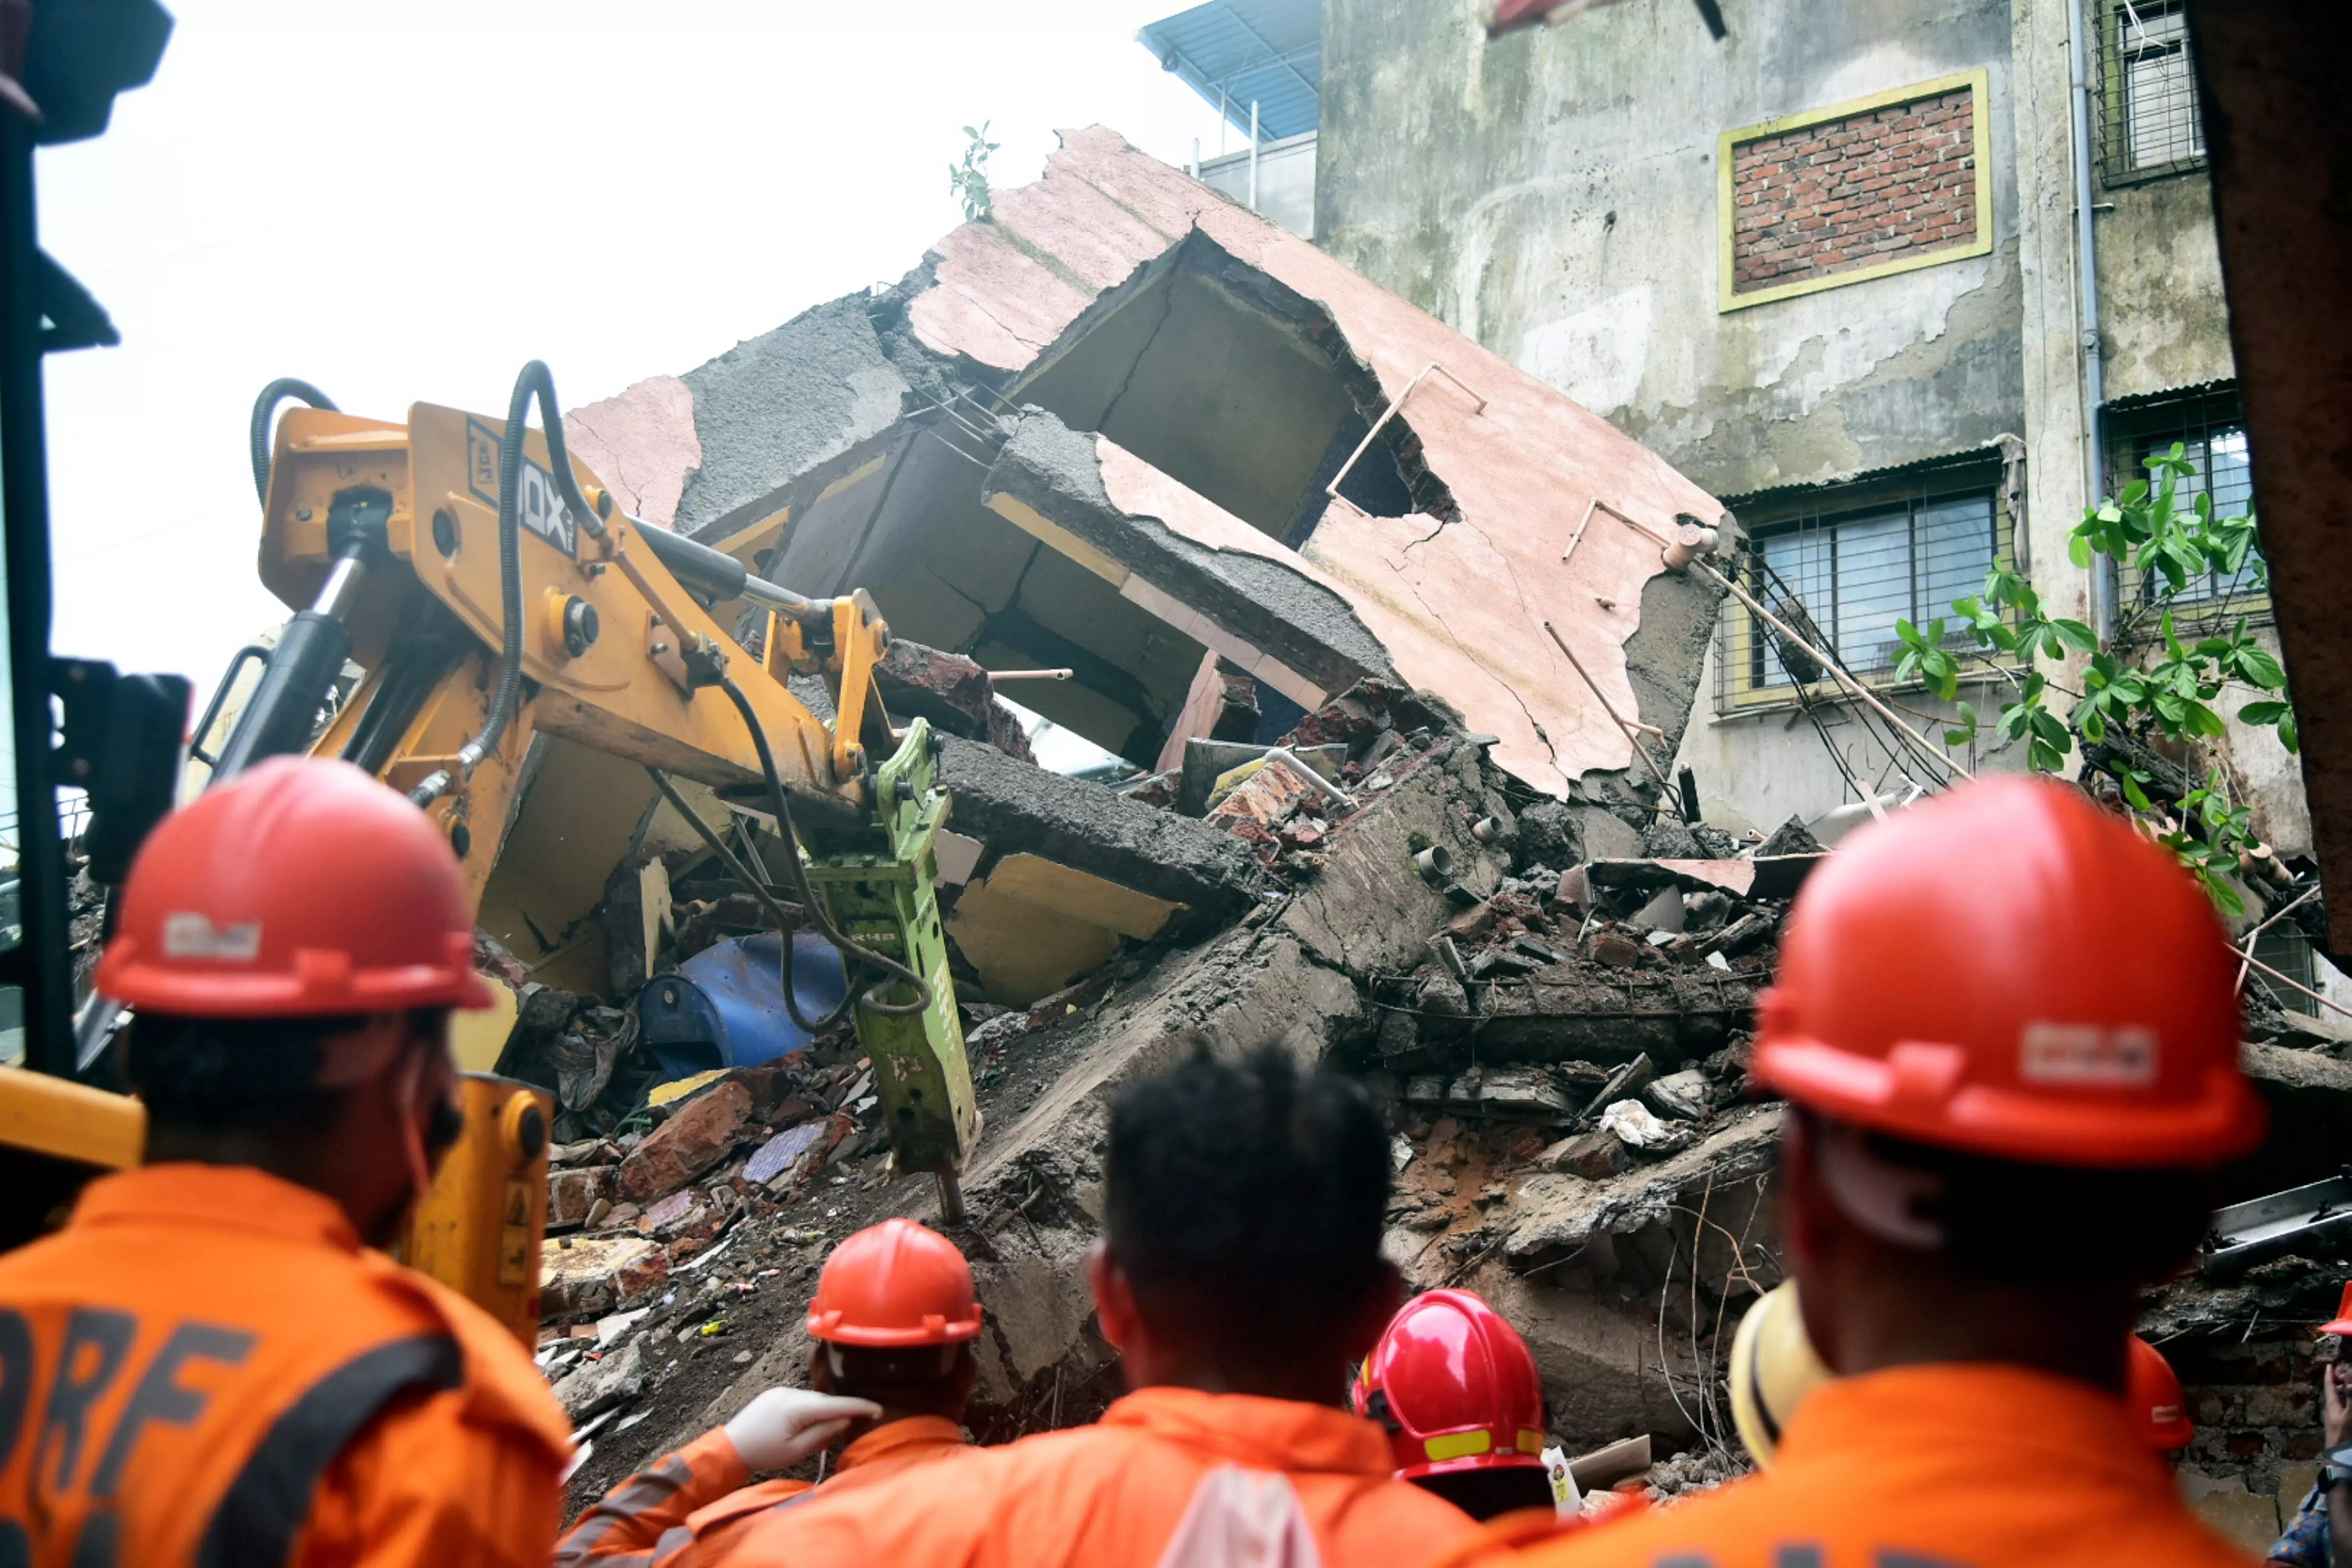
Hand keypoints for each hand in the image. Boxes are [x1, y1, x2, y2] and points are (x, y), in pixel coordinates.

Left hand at [722, 1388, 882, 1471]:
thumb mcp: (796, 1451)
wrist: (730, 1448)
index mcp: (797, 1407)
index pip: (836, 1404)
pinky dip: (807, 1411)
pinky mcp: (774, 1394)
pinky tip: (801, 1428)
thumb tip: (843, 1421)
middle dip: (837, 1414)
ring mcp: (781, 1391)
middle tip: (843, 1432)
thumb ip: (822, 1434)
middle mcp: (791, 1393)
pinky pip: (799, 1400)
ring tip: (815, 1436)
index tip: (878, 1409)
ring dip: (820, 1414)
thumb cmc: (763, 1453)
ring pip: (812, 1400)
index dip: (858, 1406)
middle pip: (824, 1401)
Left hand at [2325, 1361, 2350, 1451]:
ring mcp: (2338, 1418)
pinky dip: (2347, 1402)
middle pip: (2335, 1392)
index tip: (2329, 1365)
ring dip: (2345, 1392)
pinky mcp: (2343, 1425)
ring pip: (2340, 1400)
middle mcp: (2333, 1409)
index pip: (2329, 1386)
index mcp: (2332, 1404)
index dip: (2330, 1375)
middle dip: (2338, 1382)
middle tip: (2342, 1372)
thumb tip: (2349, 1380)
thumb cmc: (2343, 1435)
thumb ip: (2351, 1398)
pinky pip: (2344, 1409)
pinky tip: (2349, 1402)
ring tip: (2347, 1385)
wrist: (2340, 1457)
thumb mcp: (2349, 1415)